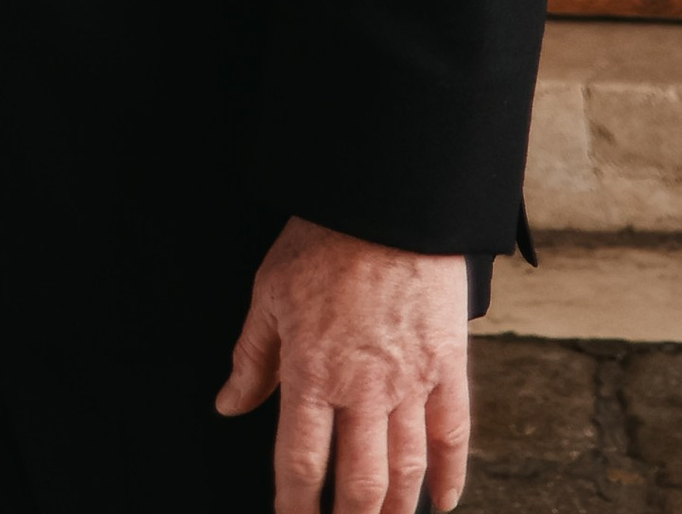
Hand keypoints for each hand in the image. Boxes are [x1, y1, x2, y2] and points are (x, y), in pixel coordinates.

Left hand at [217, 217, 470, 513]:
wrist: (387, 199)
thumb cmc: (324, 239)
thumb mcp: (270, 291)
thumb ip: (252, 355)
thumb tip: (228, 404)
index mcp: (312, 372)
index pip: (300, 462)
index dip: (294, 505)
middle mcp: (363, 388)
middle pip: (359, 483)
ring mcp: (411, 382)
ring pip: (406, 470)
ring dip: (396, 510)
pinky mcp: (448, 367)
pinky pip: (453, 436)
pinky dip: (451, 476)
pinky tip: (442, 502)